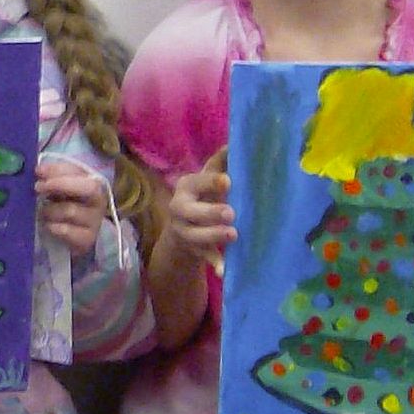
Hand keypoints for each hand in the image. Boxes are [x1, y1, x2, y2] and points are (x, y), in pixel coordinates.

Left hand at [36, 160, 108, 255]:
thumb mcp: (60, 188)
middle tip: (38, 187)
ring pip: (71, 210)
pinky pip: (66, 231)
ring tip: (42, 212)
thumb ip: (52, 177)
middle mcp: (98, 201)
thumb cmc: (65, 205)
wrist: (74, 234)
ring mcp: (95, 221)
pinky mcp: (87, 239)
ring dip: (50, 210)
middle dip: (60, 184)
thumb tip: (39, 171)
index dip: (58, 170)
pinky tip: (48, 225)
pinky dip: (53, 227)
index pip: (80, 171)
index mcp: (92, 182)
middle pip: (88, 188)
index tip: (38, 171)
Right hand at [163, 148, 234, 267]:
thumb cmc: (203, 195)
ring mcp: (183, 230)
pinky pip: (202, 257)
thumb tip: (235, 142)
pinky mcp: (192, 249)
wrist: (183, 226)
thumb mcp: (208, 177)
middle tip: (230, 213)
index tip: (228, 182)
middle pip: (189, 211)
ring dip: (213, 236)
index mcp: (186, 187)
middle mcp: (179, 208)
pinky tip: (224, 271)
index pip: (196, 183)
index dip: (210, 182)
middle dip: (209, 212)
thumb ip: (221, 162)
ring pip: (194, 235)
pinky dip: (214, 263)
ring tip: (233, 235)